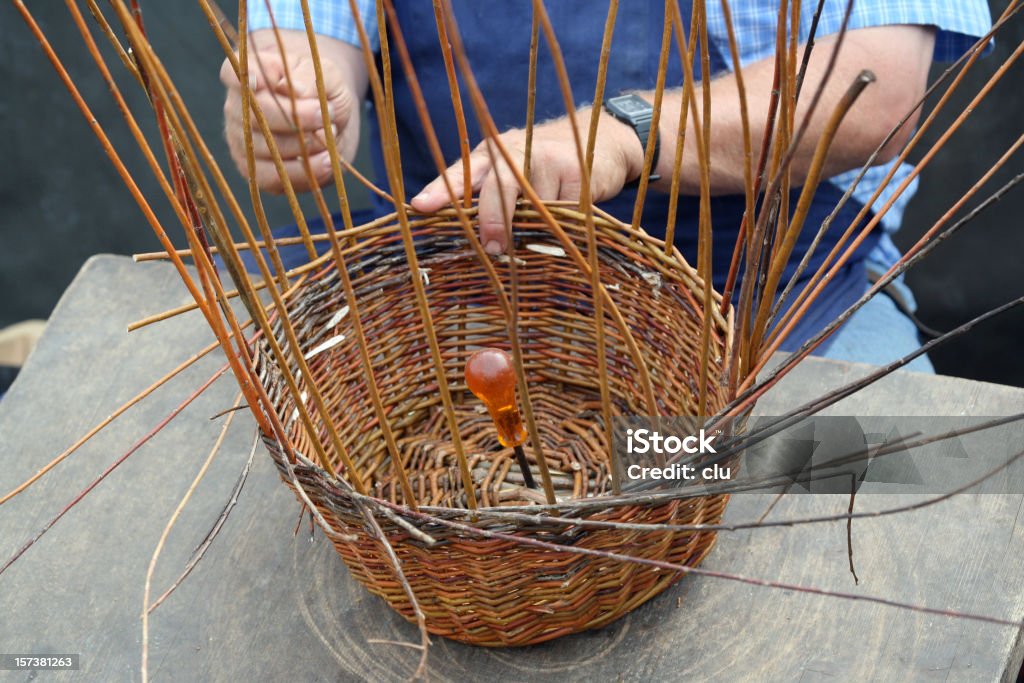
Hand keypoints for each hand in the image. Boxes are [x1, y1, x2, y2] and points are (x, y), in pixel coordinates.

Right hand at [220, 29, 361, 192]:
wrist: (331, 122)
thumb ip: (309, 78)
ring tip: (331, 138)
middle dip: (295, 118)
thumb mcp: (325, 74)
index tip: (268, 83)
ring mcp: (243, 142)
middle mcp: (237, 109)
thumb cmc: (323, 91)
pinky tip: (327, 162)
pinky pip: (272, 178)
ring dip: (304, 148)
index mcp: (249, 76)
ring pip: (265, 150)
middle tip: (326, 115)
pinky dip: (303, 173)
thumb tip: (291, 89)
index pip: (233, 74)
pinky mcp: (256, 171)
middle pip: (254, 117)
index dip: (248, 80)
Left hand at [410, 112, 644, 253]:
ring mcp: (546, 160)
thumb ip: (488, 199)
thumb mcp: (510, 175)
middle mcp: (514, 152)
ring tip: (546, 223)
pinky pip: (563, 212)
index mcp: (489, 156)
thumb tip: (473, 245)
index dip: (440, 190)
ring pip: (534, 210)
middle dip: (493, 219)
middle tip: (493, 247)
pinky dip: (563, 223)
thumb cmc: (543, 167)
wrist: (601, 140)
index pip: (460, 173)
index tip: (420, 207)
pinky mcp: (576, 172)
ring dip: (537, 228)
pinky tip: (568, 214)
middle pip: (498, 188)